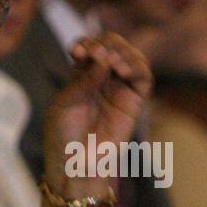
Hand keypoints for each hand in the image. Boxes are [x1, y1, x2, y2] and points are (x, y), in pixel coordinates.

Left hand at [43, 32, 152, 193]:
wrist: (74, 163)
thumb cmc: (62, 134)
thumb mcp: (65, 103)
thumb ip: (83, 79)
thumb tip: (104, 57)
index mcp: (81, 75)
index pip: (90, 47)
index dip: (86, 43)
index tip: (77, 51)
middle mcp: (103, 78)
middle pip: (113, 47)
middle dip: (106, 44)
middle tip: (95, 53)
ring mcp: (120, 89)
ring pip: (131, 57)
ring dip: (122, 52)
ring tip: (109, 60)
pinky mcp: (134, 101)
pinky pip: (143, 77)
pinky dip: (136, 67)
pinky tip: (121, 69)